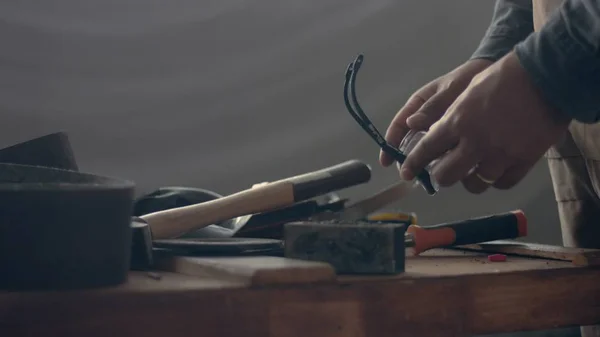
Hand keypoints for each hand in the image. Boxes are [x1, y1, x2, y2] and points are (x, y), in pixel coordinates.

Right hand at [379, 58, 492, 166]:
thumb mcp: (450, 89)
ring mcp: (439, 128)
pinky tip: (447, 169)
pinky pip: (445, 150)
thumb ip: (433, 106)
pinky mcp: (455, 136)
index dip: (390, 143)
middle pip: (410, 142)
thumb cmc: (467, 79)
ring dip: (426, 162)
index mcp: (418, 104)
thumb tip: (411, 123)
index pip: (399, 125)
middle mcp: (425, 118)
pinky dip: (444, 160)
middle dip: (408, 159)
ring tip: (426, 176)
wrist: (494, 76)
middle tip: (408, 174)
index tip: (386, 161)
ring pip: (427, 148)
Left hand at [399, 51, 571, 192]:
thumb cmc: (503, 77)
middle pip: (446, 175)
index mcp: (458, 121)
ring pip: (475, 184)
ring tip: (471, 172)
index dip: (413, 164)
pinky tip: (495, 171)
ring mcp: (501, 154)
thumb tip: (421, 127)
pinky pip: (502, 183)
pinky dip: (495, 180)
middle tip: (442, 173)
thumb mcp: (467, 90)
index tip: (406, 173)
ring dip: (469, 180)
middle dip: (440, 177)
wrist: (547, 74)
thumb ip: (446, 113)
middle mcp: (475, 142)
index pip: (426, 150)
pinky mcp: (524, 161)